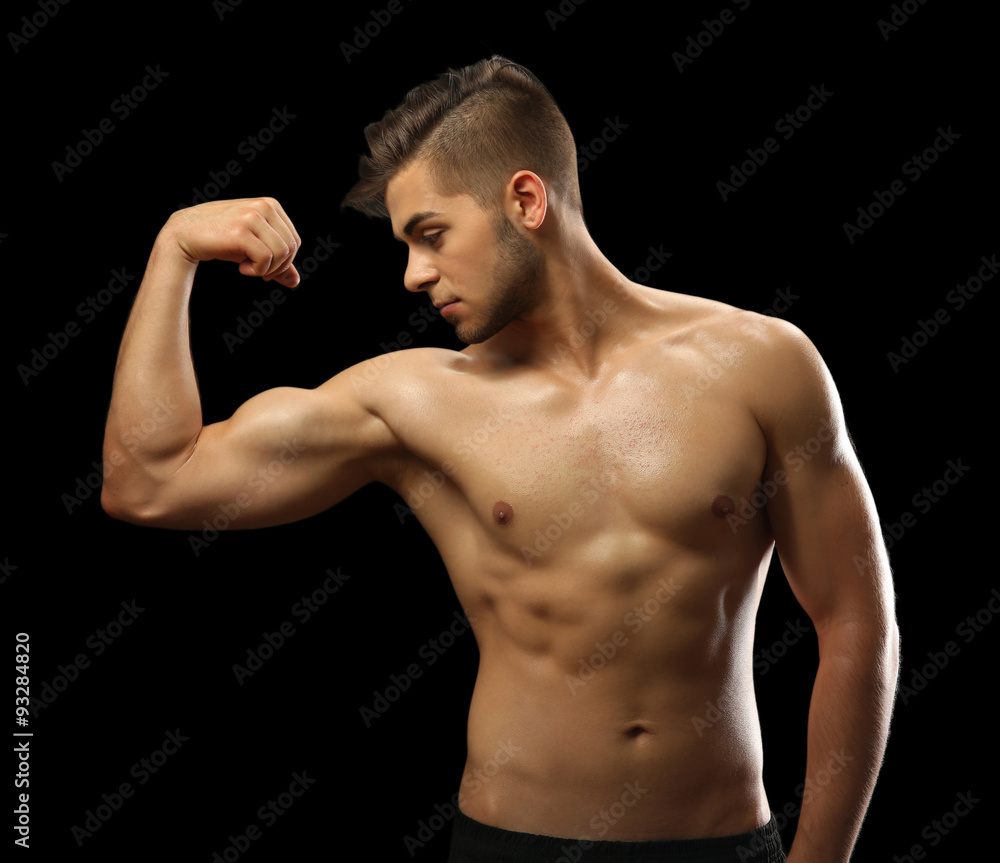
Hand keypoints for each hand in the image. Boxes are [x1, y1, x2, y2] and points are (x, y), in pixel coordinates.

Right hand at [161, 197, 301, 286]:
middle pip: (291, 248)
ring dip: (267, 269)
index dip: (285, 261)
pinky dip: (257, 271)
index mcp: (271, 205)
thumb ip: (276, 262)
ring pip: (281, 253)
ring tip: (248, 268)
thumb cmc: (222, 240)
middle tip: (259, 272)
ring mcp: (252, 216)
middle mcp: (264, 206)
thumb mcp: (253, 247)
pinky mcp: (241, 231)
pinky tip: (241, 268)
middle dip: (278, 267)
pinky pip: (266, 258)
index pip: (295, 240)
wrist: (186, 233)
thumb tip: (295, 282)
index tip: (267, 268)